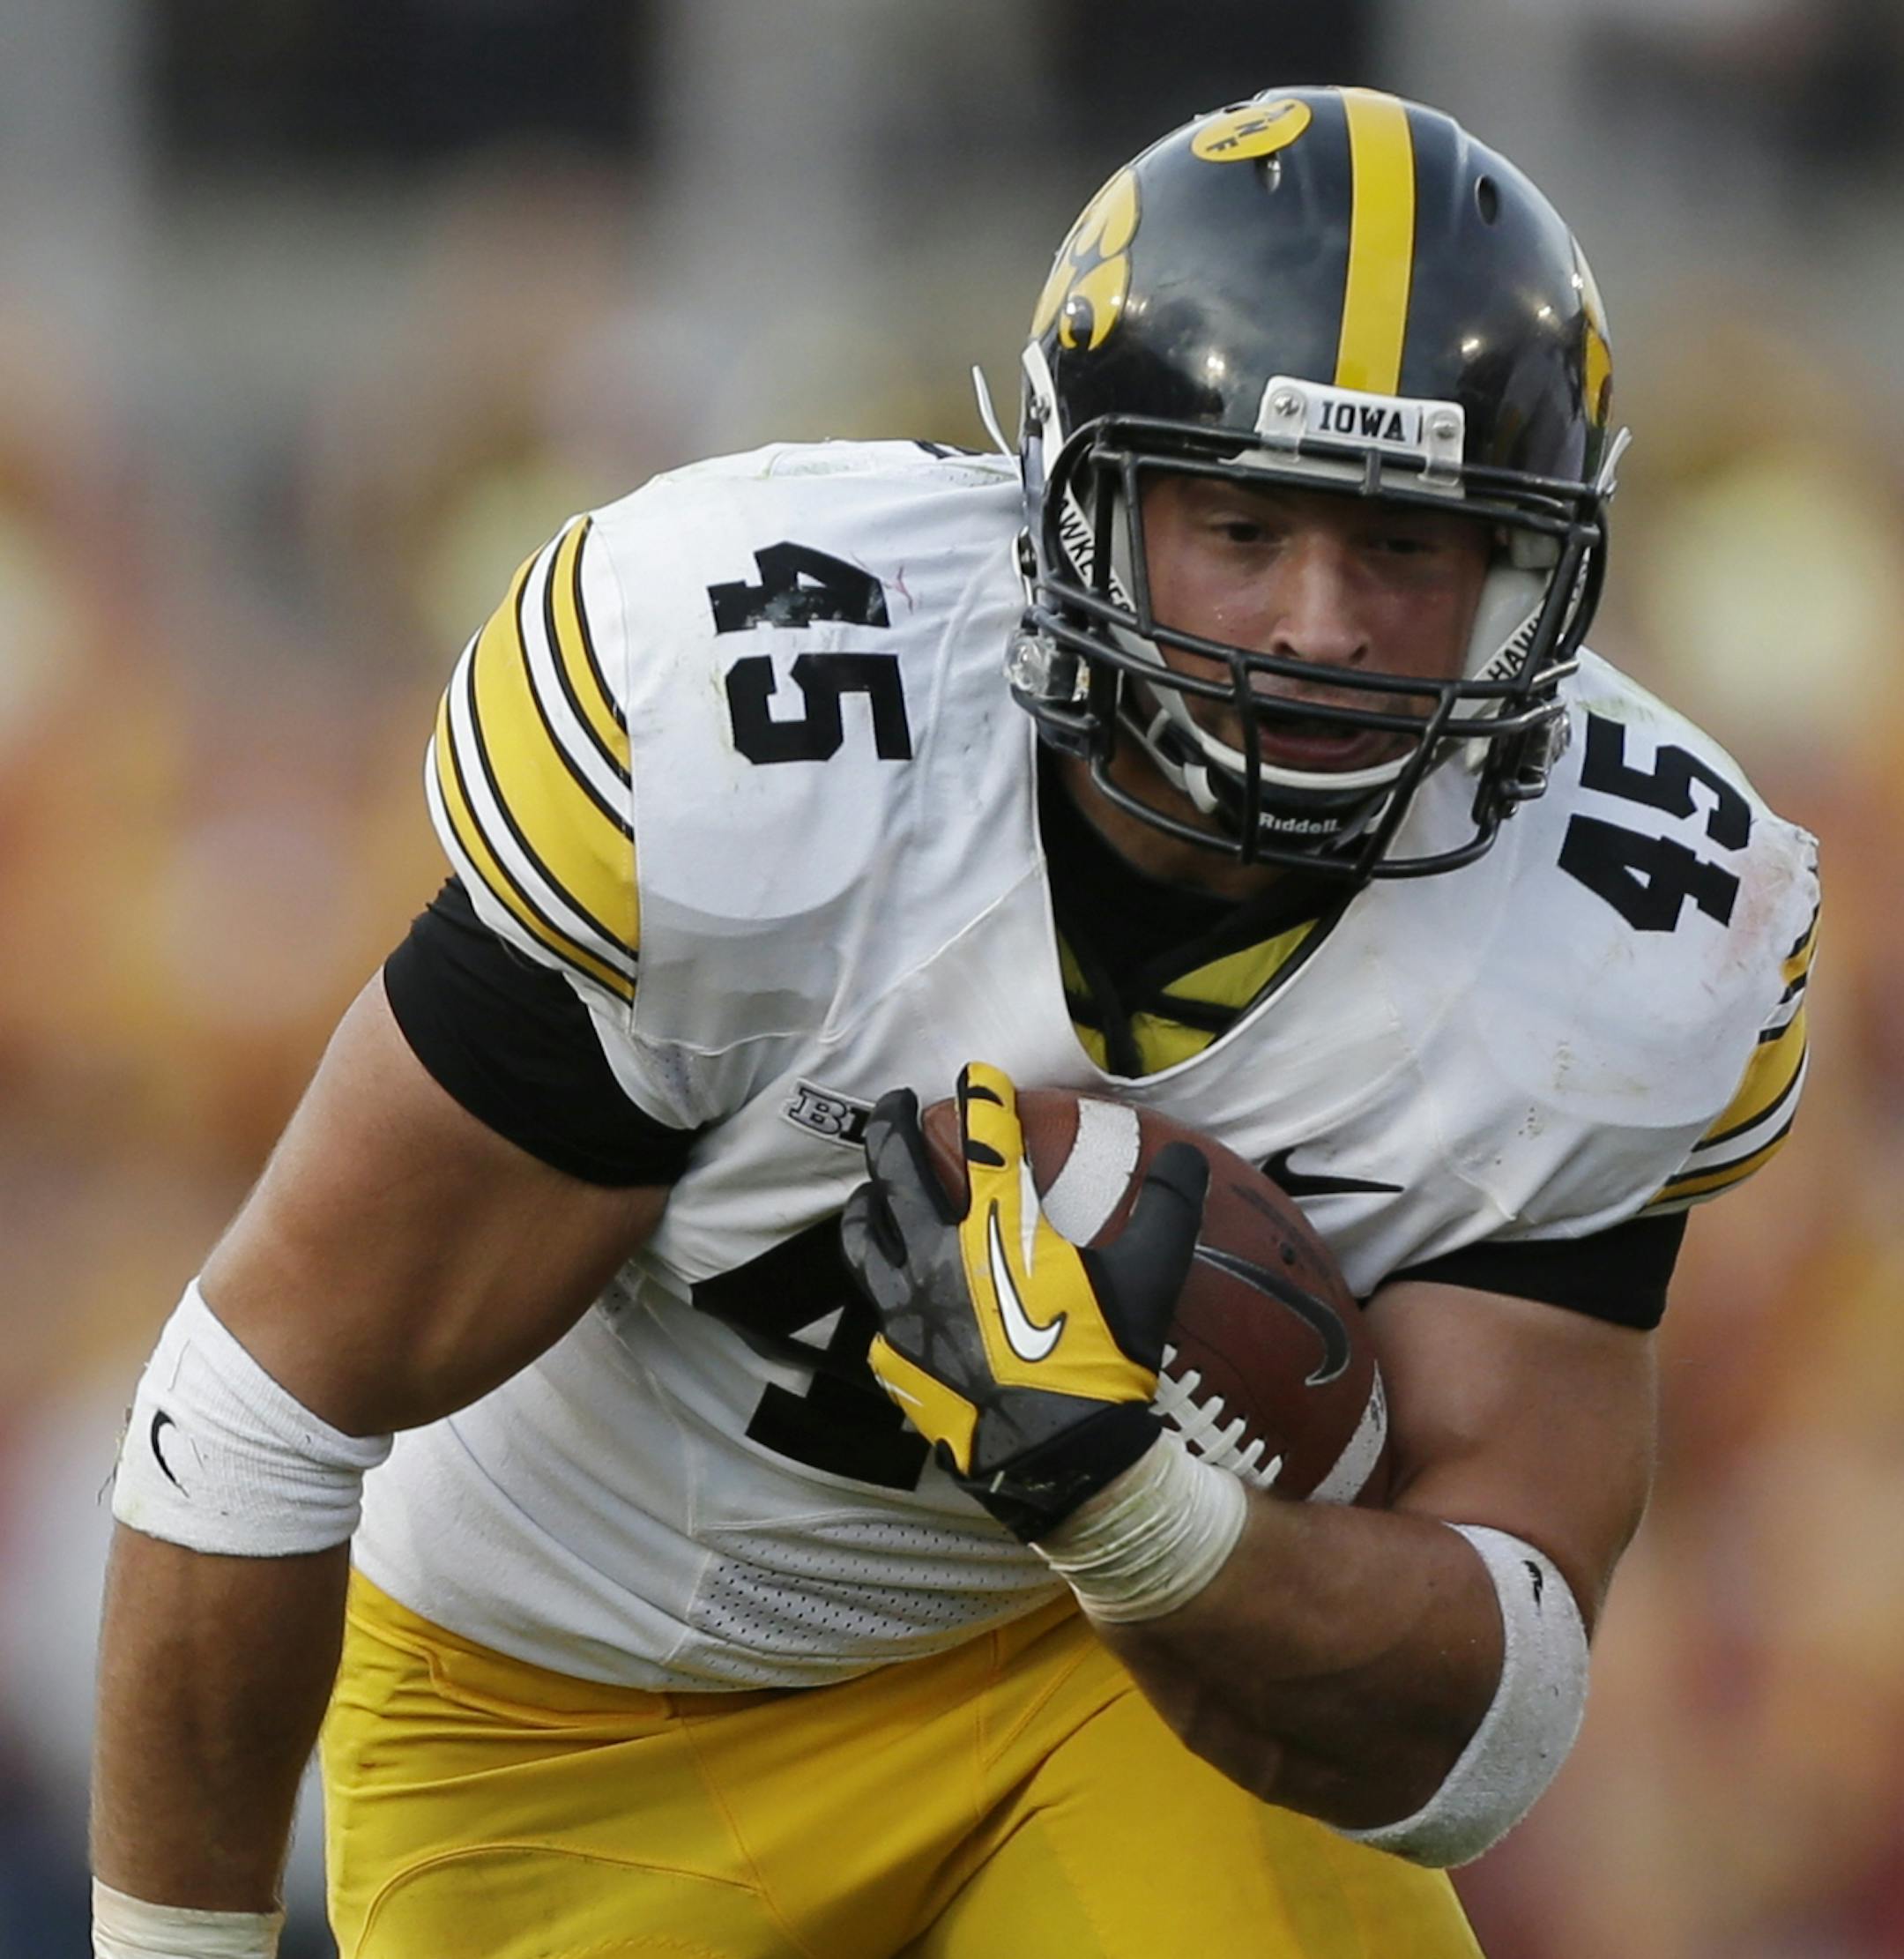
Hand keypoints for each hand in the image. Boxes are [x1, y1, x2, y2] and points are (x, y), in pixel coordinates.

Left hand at [840, 1063, 1208, 1539]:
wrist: (1059, 1459)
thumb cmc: (1102, 1362)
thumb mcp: (1150, 1279)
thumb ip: (1168, 1208)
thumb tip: (1188, 1158)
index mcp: (997, 1228)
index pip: (984, 1139)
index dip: (983, 1097)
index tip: (980, 1075)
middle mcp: (936, 1255)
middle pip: (896, 1169)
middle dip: (892, 1123)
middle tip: (895, 1100)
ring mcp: (905, 1307)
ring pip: (865, 1235)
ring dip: (866, 1201)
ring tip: (870, 1189)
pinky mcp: (893, 1355)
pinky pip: (876, 1309)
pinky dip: (882, 1286)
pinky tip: (892, 1290)